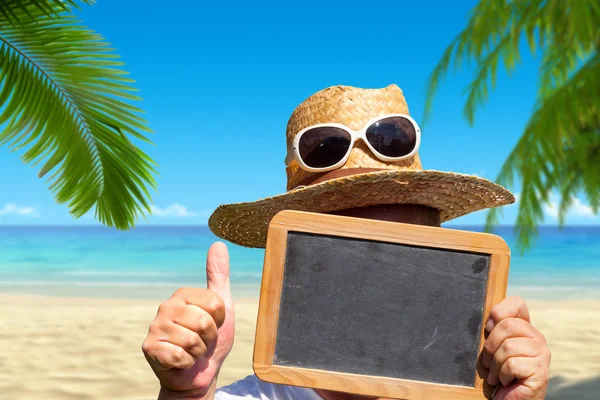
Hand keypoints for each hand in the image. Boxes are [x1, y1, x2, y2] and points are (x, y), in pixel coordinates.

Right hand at [142, 242, 234, 399]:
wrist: (198, 374)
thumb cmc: (209, 340)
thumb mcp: (221, 307)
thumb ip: (218, 276)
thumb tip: (218, 243)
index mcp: (183, 294)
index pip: (215, 304)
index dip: (219, 320)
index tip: (212, 325)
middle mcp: (166, 307)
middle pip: (204, 322)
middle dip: (209, 338)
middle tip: (201, 341)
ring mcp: (155, 327)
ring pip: (193, 341)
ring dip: (198, 352)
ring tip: (192, 351)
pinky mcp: (149, 348)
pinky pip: (180, 356)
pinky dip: (186, 363)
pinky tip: (180, 361)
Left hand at [481, 296, 550, 399]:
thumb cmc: (498, 373)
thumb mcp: (492, 347)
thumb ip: (493, 330)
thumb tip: (489, 322)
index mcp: (525, 328)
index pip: (517, 303)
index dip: (497, 313)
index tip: (488, 329)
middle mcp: (537, 338)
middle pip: (507, 324)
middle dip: (490, 345)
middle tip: (489, 362)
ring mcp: (542, 354)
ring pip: (508, 346)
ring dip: (495, 364)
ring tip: (498, 374)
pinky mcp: (541, 370)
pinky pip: (512, 364)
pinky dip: (503, 375)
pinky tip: (507, 381)